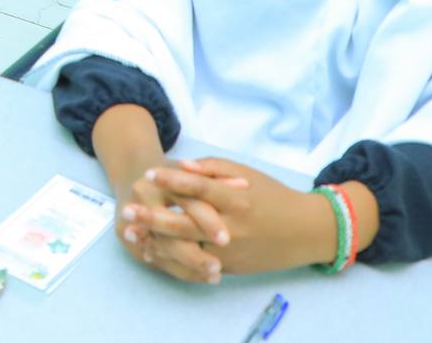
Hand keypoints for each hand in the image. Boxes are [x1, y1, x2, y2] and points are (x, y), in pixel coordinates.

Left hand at [126, 158, 344, 276]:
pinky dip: (174, 258)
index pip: (199, 189)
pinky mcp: (230, 267)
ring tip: (133, 233)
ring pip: (188, 249)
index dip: (173, 180)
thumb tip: (181, 165)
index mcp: (237, 199)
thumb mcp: (246, 173)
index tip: (149, 173)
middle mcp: (232, 227)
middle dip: (153, 218)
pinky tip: (153, 251)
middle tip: (127, 210)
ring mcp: (231, 251)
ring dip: (157, 242)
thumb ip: (213, 169)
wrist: (304, 231)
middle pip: (186, 224)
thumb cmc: (272, 195)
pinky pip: (197, 265)